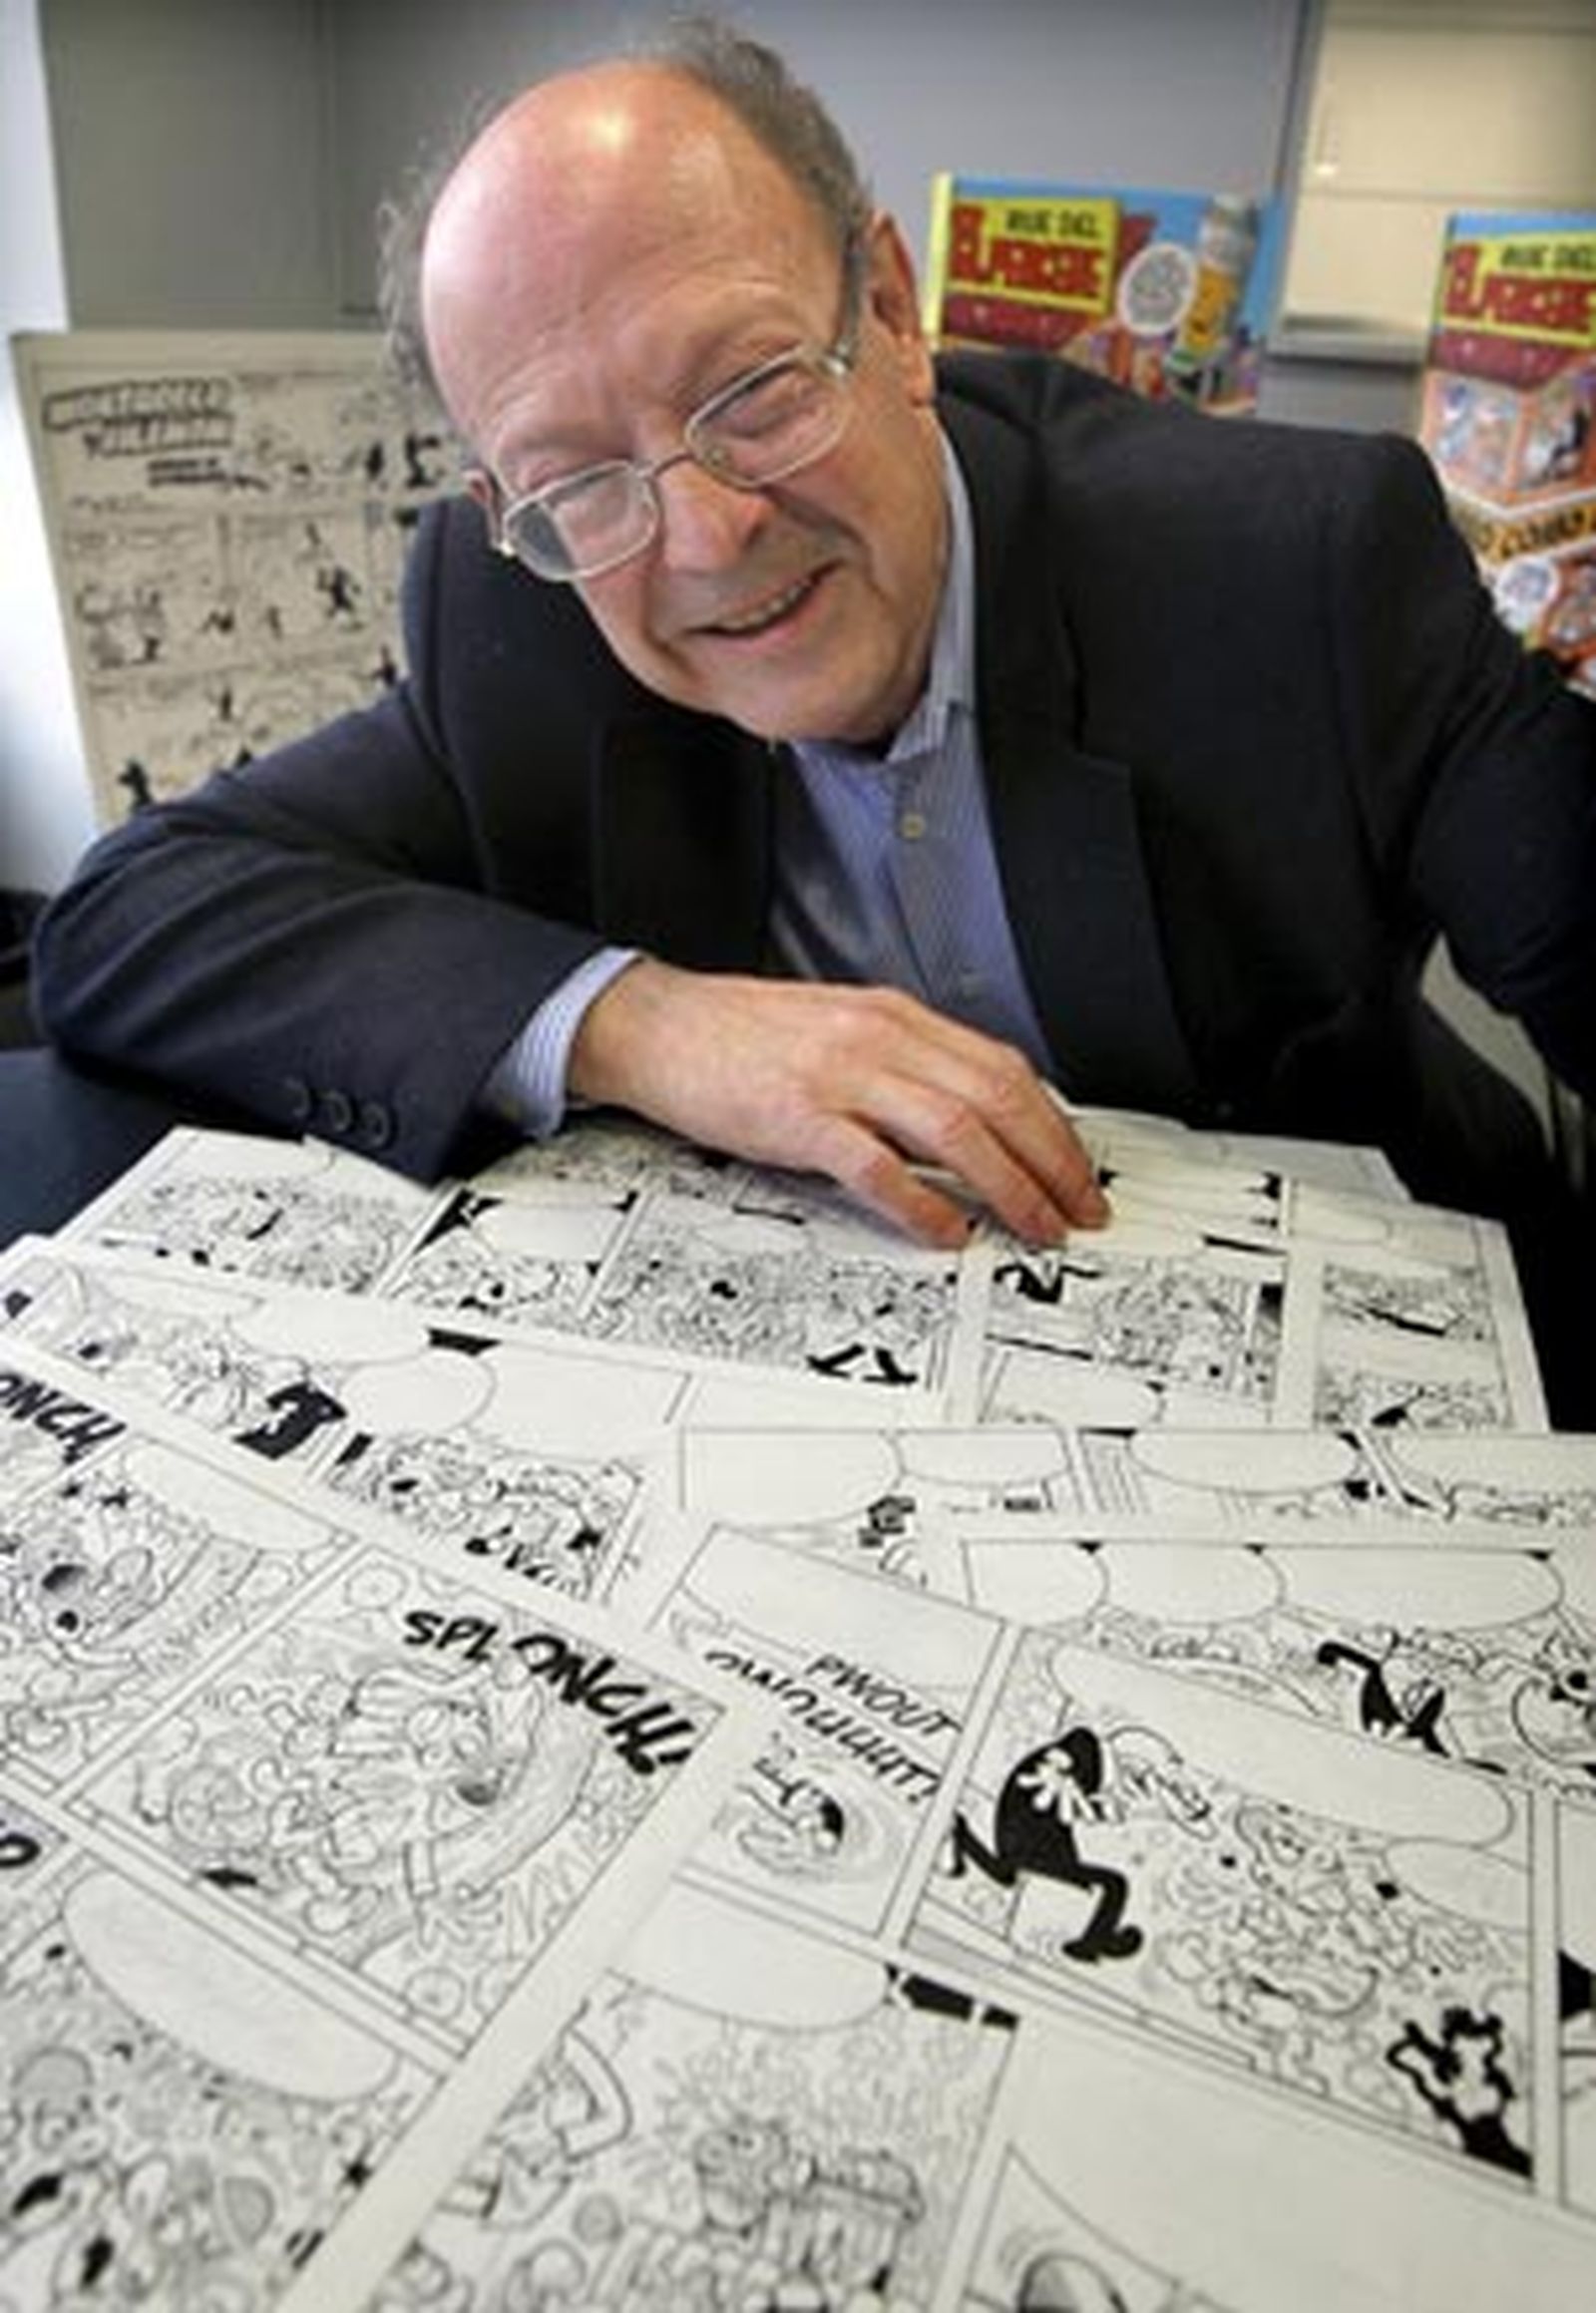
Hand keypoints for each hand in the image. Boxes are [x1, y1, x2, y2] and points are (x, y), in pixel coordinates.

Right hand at [568, 960, 1108, 1247]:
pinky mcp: (799, 1118)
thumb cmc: (742, 1036)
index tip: (1077, 1170)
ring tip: (1035, 1227)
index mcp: (895, 1017)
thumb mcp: (841, 1031)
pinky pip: (879, 1166)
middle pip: (996, 1099)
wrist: (659, 1025)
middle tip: (1078, 1210)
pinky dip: (923, 1205)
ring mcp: (841, 1076)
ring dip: (1009, 1186)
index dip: (1054, 1125)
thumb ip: (904, 1068)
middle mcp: (879, 1038)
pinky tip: (947, 1233)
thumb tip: (970, 1123)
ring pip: (956, 1130)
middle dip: (1051, 1161)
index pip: (1003, 1068)